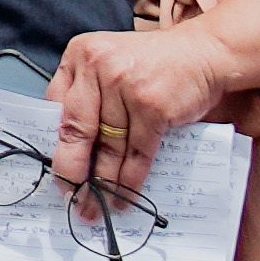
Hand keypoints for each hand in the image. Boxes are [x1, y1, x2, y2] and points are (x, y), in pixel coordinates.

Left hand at [51, 22, 234, 207]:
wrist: (205, 53)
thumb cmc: (155, 64)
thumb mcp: (111, 63)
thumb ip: (88, 93)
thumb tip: (68, 148)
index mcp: (81, 54)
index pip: (55, 107)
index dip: (54, 144)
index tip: (55, 170)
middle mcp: (98, 67)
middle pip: (77, 131)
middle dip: (72, 173)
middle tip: (70, 200)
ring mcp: (126, 87)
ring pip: (109, 148)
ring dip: (103, 185)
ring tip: (97, 208)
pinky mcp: (152, 107)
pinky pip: (136, 154)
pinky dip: (130, 181)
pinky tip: (123, 198)